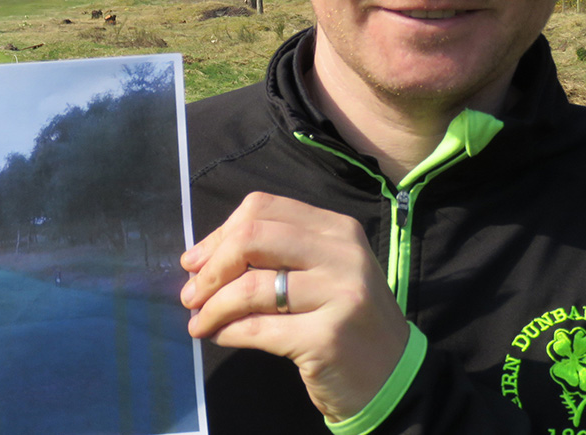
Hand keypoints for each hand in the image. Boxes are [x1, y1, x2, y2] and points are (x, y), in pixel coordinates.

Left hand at [180, 192, 408, 420]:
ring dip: (212, 307)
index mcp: (337, 229)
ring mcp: (340, 295)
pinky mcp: (328, 338)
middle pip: (251, 238)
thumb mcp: (321, 272)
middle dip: (210, 268)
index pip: (262, 209)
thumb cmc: (344, 319)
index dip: (218, 234)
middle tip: (190, 294)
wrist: (394, 377)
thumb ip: (273, 254)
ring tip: (199, 322)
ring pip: (249, 287)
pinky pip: (258, 328)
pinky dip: (228, 332)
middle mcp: (343, 255)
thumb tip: (199, 259)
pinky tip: (219, 335)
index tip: (194, 261)